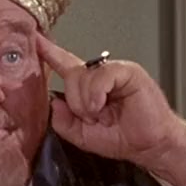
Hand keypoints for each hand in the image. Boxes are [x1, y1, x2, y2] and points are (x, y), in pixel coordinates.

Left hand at [38, 36, 185, 185]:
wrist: (149, 145)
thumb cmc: (123, 138)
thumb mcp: (83, 136)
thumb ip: (64, 122)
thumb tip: (53, 102)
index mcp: (90, 86)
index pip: (66, 64)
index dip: (50, 52)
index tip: (36, 40)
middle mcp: (101, 74)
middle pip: (71, 75)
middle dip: (75, 102)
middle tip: (92, 118)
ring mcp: (115, 71)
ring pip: (84, 77)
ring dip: (86, 103)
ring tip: (102, 116)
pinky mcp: (128, 71)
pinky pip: (102, 76)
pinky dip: (97, 94)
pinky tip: (102, 107)